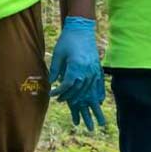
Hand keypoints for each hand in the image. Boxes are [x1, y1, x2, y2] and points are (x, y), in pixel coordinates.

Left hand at [50, 16, 104, 130]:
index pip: (67, 86)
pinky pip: (99, 86)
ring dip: (91, 106)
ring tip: (96, 123)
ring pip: (91, 93)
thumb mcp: (58, 54)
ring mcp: (94, 71)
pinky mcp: (97, 69)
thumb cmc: (68, 40)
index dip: (60, 93)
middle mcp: (87, 72)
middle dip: (73, 103)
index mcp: (76, 68)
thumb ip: (55, 70)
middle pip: (79, 93)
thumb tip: (52, 83)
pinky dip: (99, 94)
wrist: (82, 29)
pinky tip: (98, 103)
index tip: (54, 96)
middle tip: (71, 113)